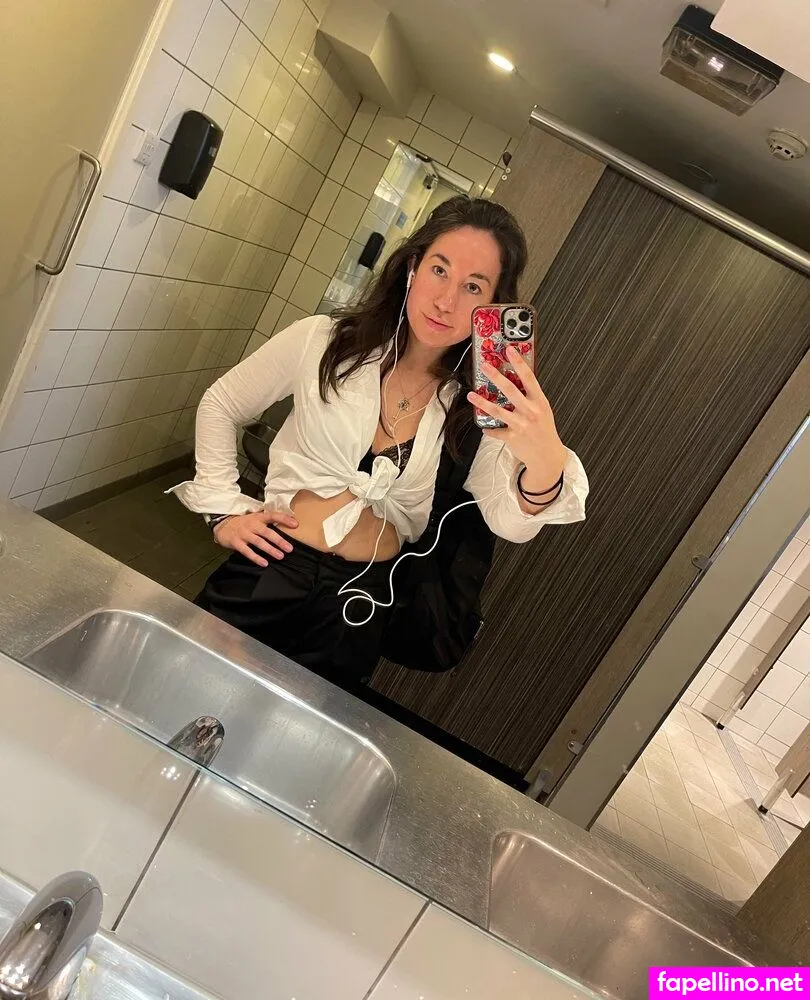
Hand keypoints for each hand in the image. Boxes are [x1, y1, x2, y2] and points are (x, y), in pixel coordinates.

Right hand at [213, 510, 298, 566]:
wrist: (222, 525)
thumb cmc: (243, 523)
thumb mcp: (255, 518)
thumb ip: (268, 521)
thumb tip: (289, 523)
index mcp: (258, 518)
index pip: (273, 516)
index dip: (284, 519)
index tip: (295, 524)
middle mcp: (251, 525)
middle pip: (267, 532)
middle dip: (279, 541)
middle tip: (289, 548)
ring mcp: (243, 534)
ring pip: (259, 542)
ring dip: (270, 550)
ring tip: (280, 556)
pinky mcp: (236, 543)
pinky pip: (247, 551)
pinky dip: (256, 558)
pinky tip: (264, 563)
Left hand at [467, 345, 566, 486]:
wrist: (547, 456)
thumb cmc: (544, 431)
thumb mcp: (543, 410)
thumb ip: (531, 397)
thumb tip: (516, 380)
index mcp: (540, 402)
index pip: (529, 378)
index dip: (519, 362)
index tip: (510, 350)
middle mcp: (531, 411)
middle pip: (510, 390)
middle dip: (496, 376)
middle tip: (485, 366)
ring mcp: (521, 425)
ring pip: (498, 410)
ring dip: (482, 402)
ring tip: (471, 394)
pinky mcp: (512, 437)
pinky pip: (496, 430)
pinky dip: (489, 429)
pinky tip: (484, 427)